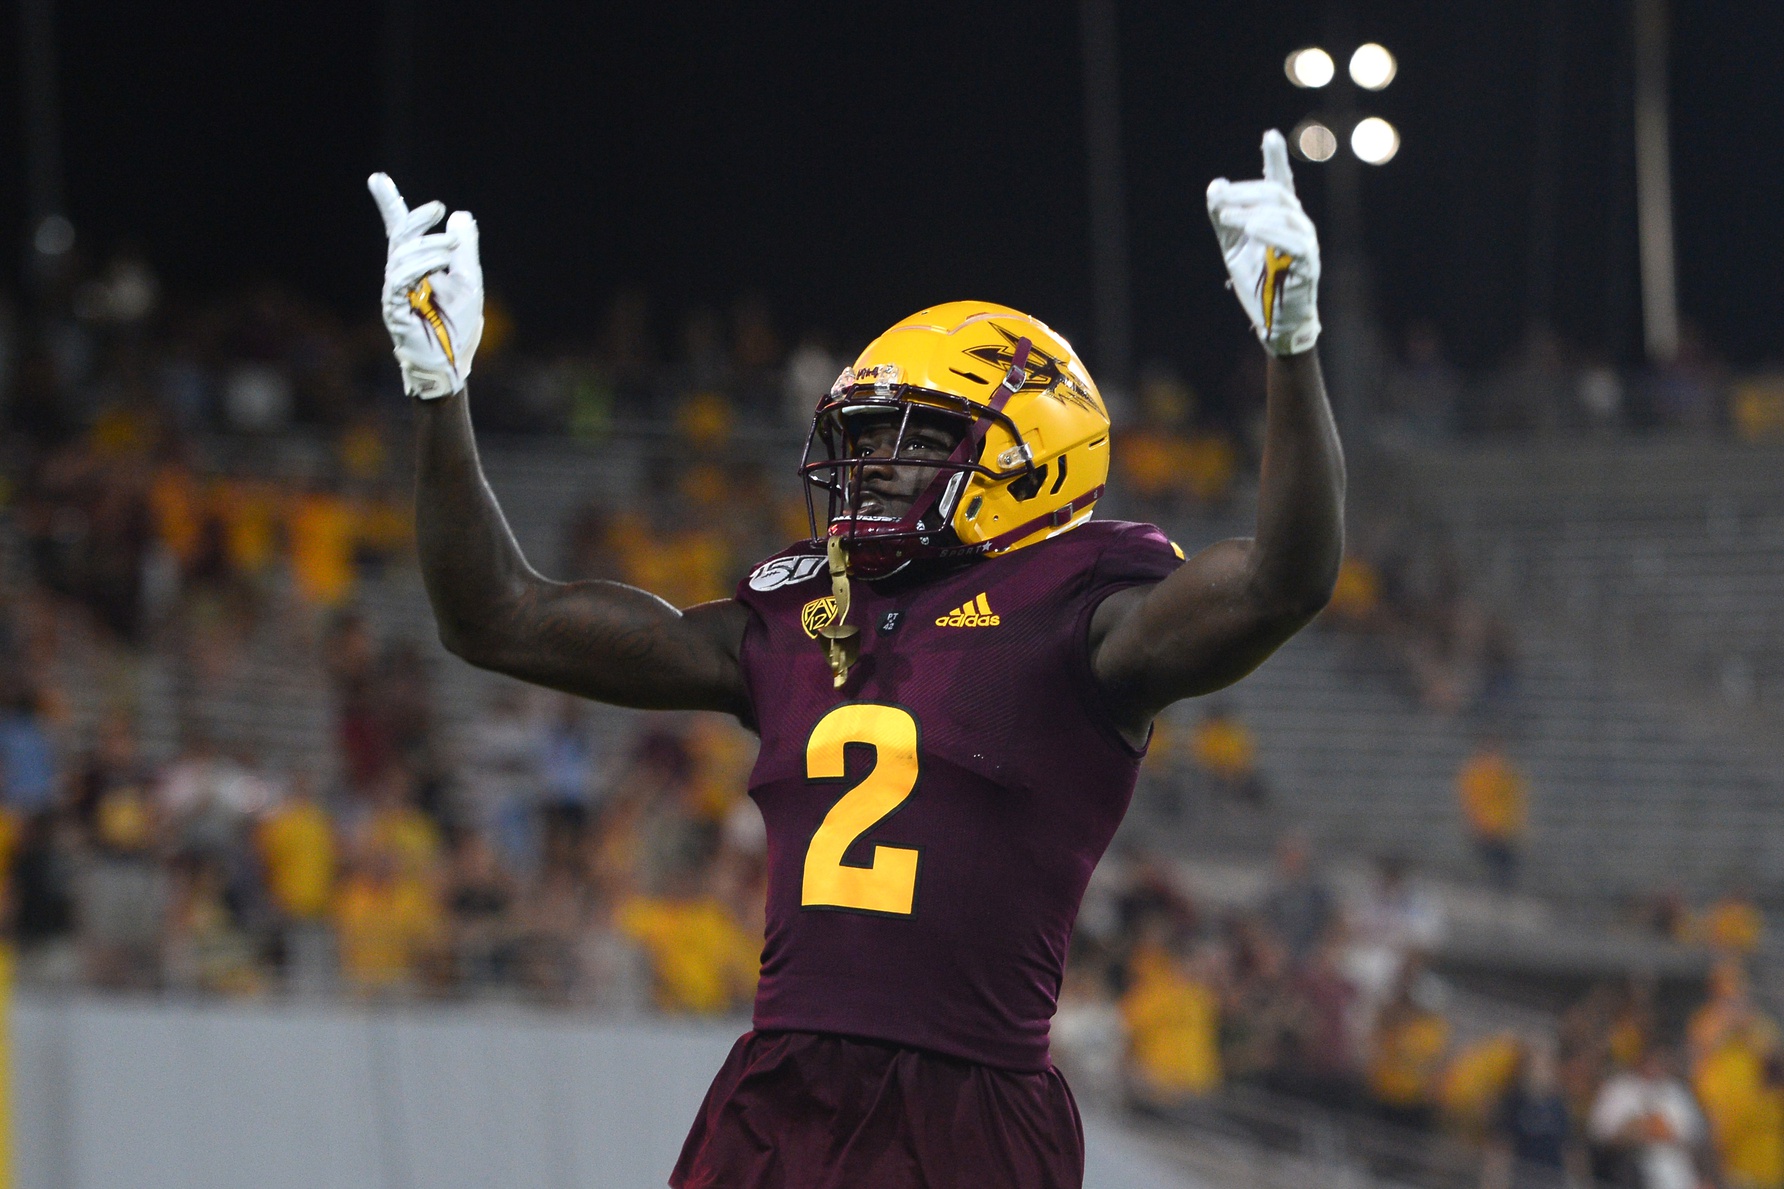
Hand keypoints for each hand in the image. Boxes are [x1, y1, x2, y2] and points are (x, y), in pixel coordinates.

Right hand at [368, 173, 483, 397]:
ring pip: (402, 256)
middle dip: (414, 218)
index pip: (400, 231)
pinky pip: (400, 279)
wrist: (454, 363)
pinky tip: (439, 265)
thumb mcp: (470, 280)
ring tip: (453, 245)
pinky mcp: (394, 308)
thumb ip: (464, 249)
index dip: (390, 205)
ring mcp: (395, 291)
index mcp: (418, 267)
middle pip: (399, 237)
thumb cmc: (458, 326)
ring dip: (430, 246)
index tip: (377, 179)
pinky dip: (420, 267)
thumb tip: (461, 215)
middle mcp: (402, 275)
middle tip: (438, 208)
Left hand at [1206, 130, 1320, 355]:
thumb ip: (1223, 217)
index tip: (1269, 135)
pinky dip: (1271, 232)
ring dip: (1251, 212)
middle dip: (1244, 192)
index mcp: (1280, 217)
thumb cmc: (1256, 280)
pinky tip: (1251, 229)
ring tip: (1227, 217)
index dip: (1275, 159)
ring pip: (1284, 214)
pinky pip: (1294, 241)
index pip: (1279, 181)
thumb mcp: (1232, 245)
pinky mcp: (1308, 263)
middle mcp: (1297, 223)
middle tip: (1218, 199)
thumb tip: (1214, 188)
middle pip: (1275, 194)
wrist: (1271, 320)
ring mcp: (1306, 241)